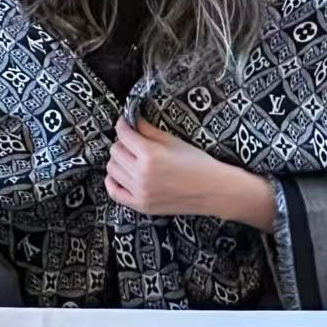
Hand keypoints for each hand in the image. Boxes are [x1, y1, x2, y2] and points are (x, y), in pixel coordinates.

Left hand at [106, 117, 272, 229]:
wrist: (213, 190)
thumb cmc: (197, 163)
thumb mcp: (172, 141)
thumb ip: (148, 130)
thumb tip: (131, 120)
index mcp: (150, 155)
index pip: (123, 134)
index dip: (123, 124)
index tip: (126, 122)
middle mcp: (141, 174)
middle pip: (115, 151)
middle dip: (122, 142)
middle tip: (133, 140)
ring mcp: (140, 192)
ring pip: (112, 169)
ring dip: (118, 159)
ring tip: (130, 156)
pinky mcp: (142, 206)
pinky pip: (114, 192)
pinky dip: (112, 181)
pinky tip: (120, 174)